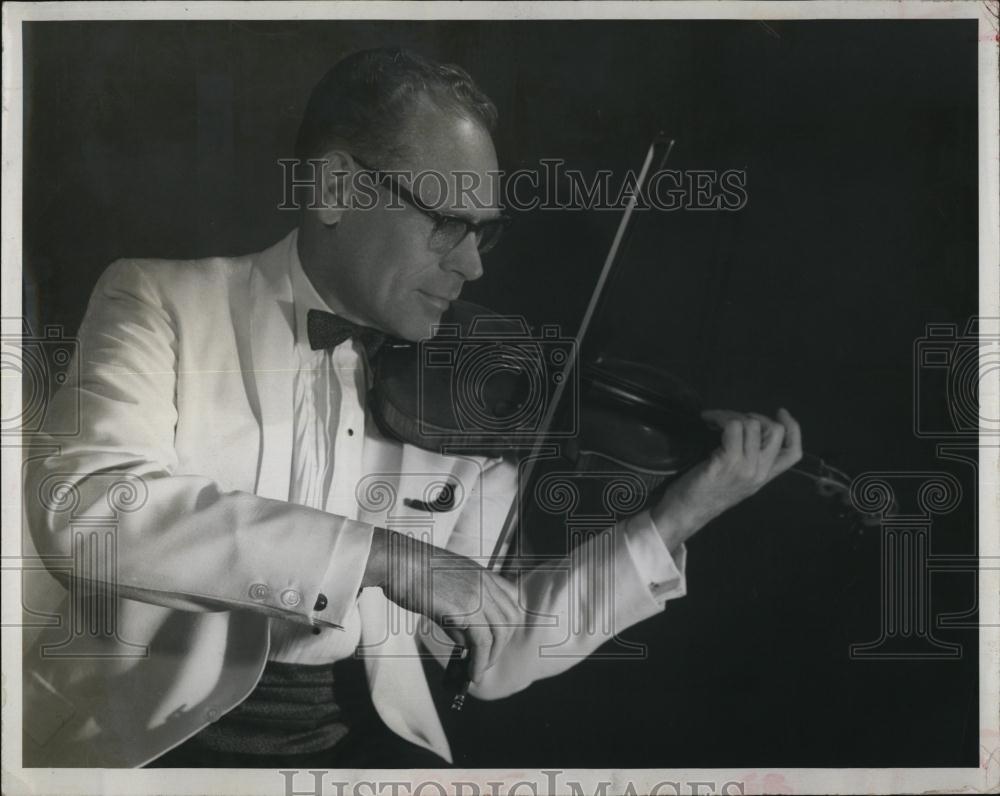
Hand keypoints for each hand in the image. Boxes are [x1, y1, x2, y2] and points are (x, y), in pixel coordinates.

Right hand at [363, 528, 521, 681]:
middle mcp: (485, 581)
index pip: (511, 599)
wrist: (395, 560)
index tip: (496, 639)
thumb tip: (468, 645)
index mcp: (481, 573)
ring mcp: (478, 593)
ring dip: (491, 657)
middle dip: (501, 644)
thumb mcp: (444, 590)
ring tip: (477, 671)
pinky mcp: (467, 607)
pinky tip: (471, 673)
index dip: (507, 623)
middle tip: (486, 660)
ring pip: (500, 632)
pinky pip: (483, 641)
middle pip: (511, 618)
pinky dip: (480, 662)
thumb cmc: (410, 573)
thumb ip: (460, 616)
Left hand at [651, 407, 802, 551]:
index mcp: (763, 477)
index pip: (793, 453)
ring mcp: (745, 467)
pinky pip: (731, 427)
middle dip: (755, 416)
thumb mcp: (736, 481)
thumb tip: (749, 431)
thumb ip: (749, 462)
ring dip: (730, 414)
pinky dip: (718, 417)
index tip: (780, 412)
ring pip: (752, 424)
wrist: (686, 512)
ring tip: (713, 420)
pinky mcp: (727, 462)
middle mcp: (759, 472)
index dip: (793, 428)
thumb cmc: (704, 494)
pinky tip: (707, 421)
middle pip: (776, 432)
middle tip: (731, 418)